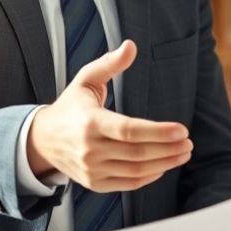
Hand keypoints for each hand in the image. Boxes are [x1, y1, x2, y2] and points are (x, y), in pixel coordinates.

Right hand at [27, 40, 192, 191]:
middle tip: (188, 142)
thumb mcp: (86, 80)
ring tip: (183, 153)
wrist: (42, 140)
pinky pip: (129, 184)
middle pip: (138, 153)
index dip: (158, 132)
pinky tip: (164, 165)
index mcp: (90, 122)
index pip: (129, 130)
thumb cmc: (70, 107)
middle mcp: (90, 149)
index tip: (182, 130)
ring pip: (137, 171)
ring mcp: (92, 169)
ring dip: (165, 163)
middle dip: (169, 149)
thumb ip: (109, 63)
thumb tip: (131, 46)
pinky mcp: (95, 183)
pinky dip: (150, 177)